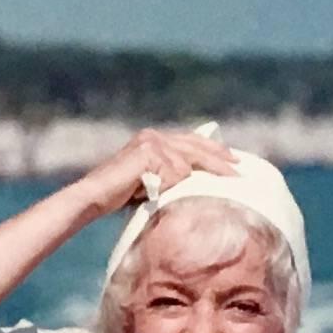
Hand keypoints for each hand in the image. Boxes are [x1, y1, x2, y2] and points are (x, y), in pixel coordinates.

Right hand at [74, 125, 238, 218]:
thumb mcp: (151, 181)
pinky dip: (175, 185)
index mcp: (154, 138)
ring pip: (186, 163)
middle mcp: (153, 136)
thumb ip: (170, 176)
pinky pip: (174, 173)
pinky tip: (174, 193)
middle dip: (218, 158)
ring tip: (222, 182)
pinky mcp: (148, 153)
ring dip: (196, 178)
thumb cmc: (119, 195)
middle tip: (239, 168)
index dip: (212, 150)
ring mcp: (150, 142)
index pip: (190, 141)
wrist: (93, 196)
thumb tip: (194, 181)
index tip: (232, 160)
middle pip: (195, 146)